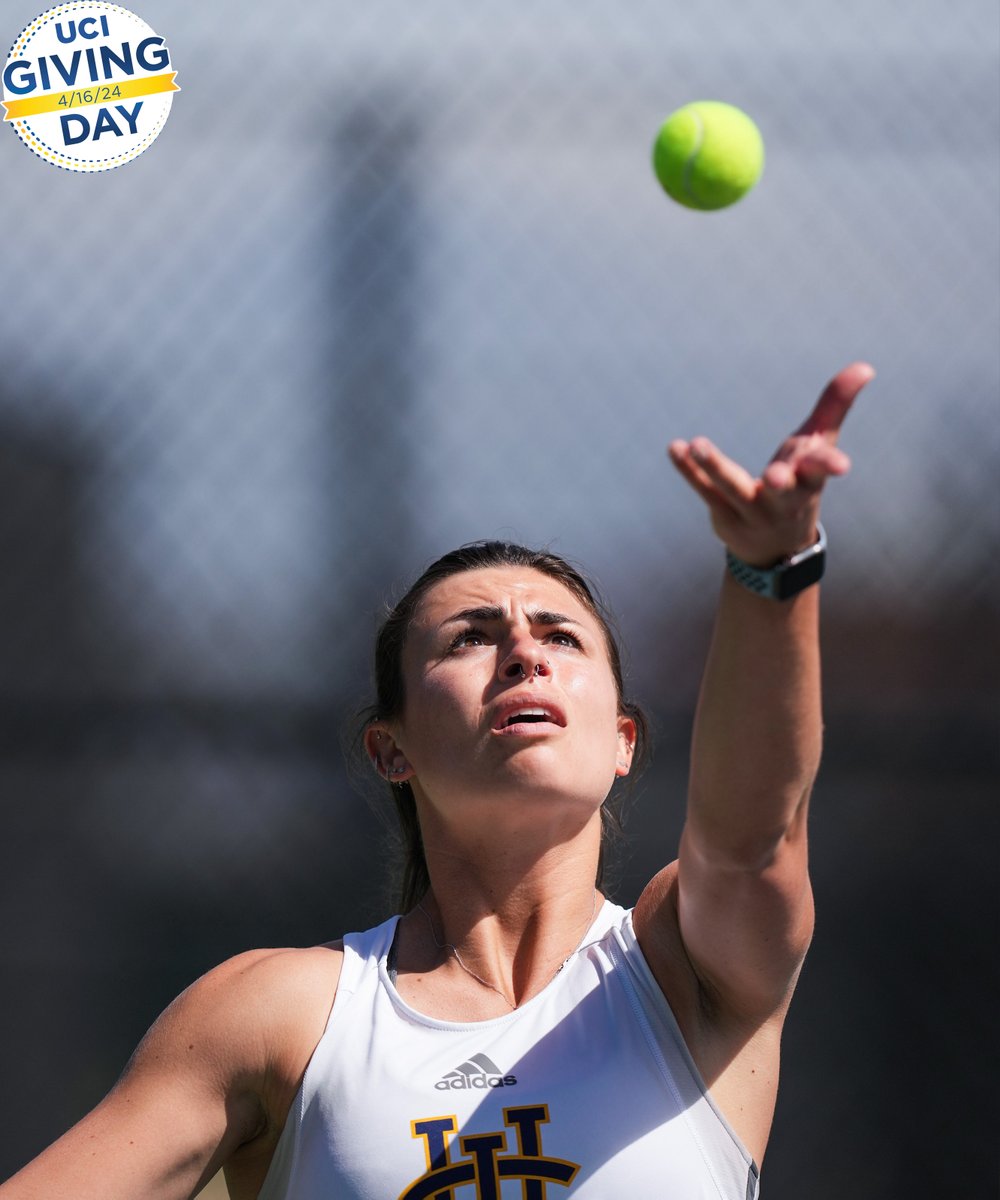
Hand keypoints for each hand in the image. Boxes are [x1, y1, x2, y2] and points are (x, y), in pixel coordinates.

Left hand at [668, 362, 874, 565]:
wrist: (776, 547)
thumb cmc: (801, 482)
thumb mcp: (818, 445)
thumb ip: (835, 405)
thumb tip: (866, 366)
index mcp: (809, 482)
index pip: (821, 473)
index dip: (829, 467)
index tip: (841, 466)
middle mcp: (782, 500)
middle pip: (783, 491)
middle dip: (781, 484)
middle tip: (774, 478)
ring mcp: (751, 511)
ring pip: (733, 488)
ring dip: (715, 467)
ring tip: (697, 444)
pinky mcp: (723, 515)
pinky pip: (705, 490)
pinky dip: (689, 469)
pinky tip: (675, 448)